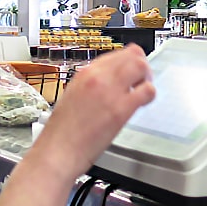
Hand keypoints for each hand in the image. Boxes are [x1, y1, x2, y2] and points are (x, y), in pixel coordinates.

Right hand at [33, 44, 154, 179]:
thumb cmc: (62, 131)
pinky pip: (147, 91)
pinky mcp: (120, 110)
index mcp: (85, 73)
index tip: (130, 72)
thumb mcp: (72, 95)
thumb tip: (109, 81)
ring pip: (141, 67)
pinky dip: (149, 95)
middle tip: (141, 80)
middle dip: (141, 66)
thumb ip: (91, 84)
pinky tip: (141, 104)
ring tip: (141, 91)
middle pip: (133, 54)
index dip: (127, 62)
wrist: (57, 151)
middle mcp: (98, 77)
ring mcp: (110, 91)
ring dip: (147, 78)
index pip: (117, 54)